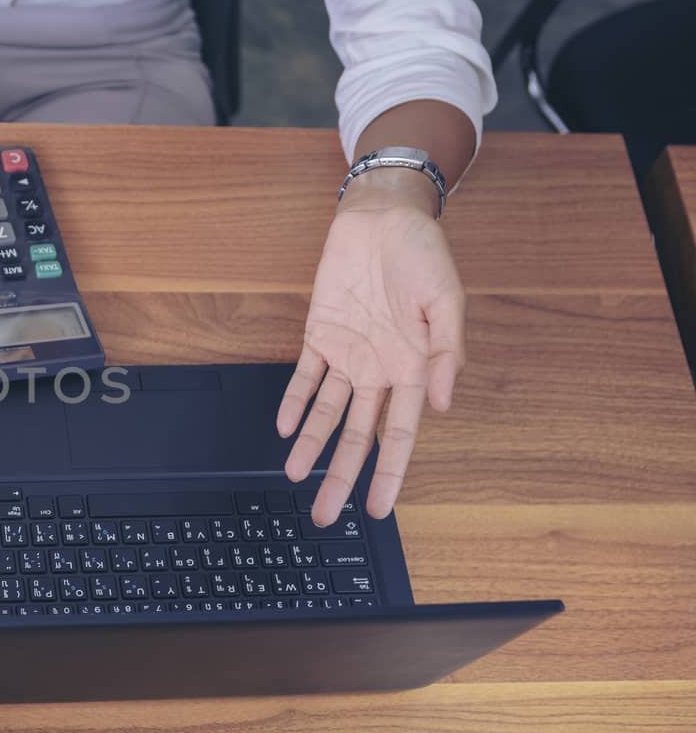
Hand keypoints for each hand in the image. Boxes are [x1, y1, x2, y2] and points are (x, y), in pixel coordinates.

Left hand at [278, 172, 465, 524]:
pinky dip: (294, 401)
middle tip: (326, 515)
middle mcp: (379, 371)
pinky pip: (304, 376)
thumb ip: (446, 353)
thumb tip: (440, 403)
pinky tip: (286, 428)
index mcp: (414, 370)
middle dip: (342, 476)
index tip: (379, 508)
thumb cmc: (424, 256)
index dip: (389, 473)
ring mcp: (348, 355)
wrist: (385, 218)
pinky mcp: (320, 334)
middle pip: (357, 435)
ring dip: (312, 446)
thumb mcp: (447, 301)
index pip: (399, 436)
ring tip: (296, 477)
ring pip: (327, 413)